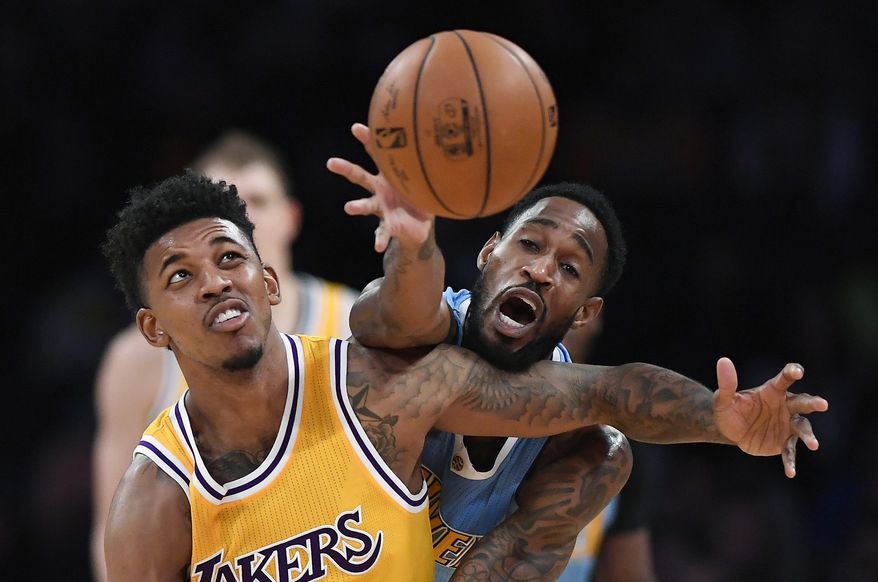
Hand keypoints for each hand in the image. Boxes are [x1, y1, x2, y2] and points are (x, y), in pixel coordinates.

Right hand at [327, 123, 433, 252]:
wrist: (421, 226)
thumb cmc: (420, 196)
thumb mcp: (423, 178)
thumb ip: (426, 164)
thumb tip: (442, 140)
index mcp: (388, 174)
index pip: (376, 153)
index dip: (366, 139)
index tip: (356, 128)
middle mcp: (380, 189)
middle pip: (359, 176)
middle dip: (346, 169)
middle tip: (331, 163)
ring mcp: (382, 207)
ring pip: (367, 204)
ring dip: (358, 206)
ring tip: (349, 207)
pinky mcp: (389, 225)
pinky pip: (383, 231)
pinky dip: (379, 238)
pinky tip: (377, 246)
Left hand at [713, 357, 828, 477]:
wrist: (729, 430)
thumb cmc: (729, 410)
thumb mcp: (723, 399)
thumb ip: (726, 383)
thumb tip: (723, 361)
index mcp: (771, 392)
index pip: (783, 380)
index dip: (791, 373)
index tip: (798, 371)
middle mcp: (784, 406)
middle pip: (802, 402)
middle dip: (812, 403)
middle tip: (823, 404)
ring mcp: (786, 425)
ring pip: (802, 427)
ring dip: (809, 435)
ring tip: (814, 445)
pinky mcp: (783, 442)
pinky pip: (790, 451)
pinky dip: (790, 461)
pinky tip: (791, 472)